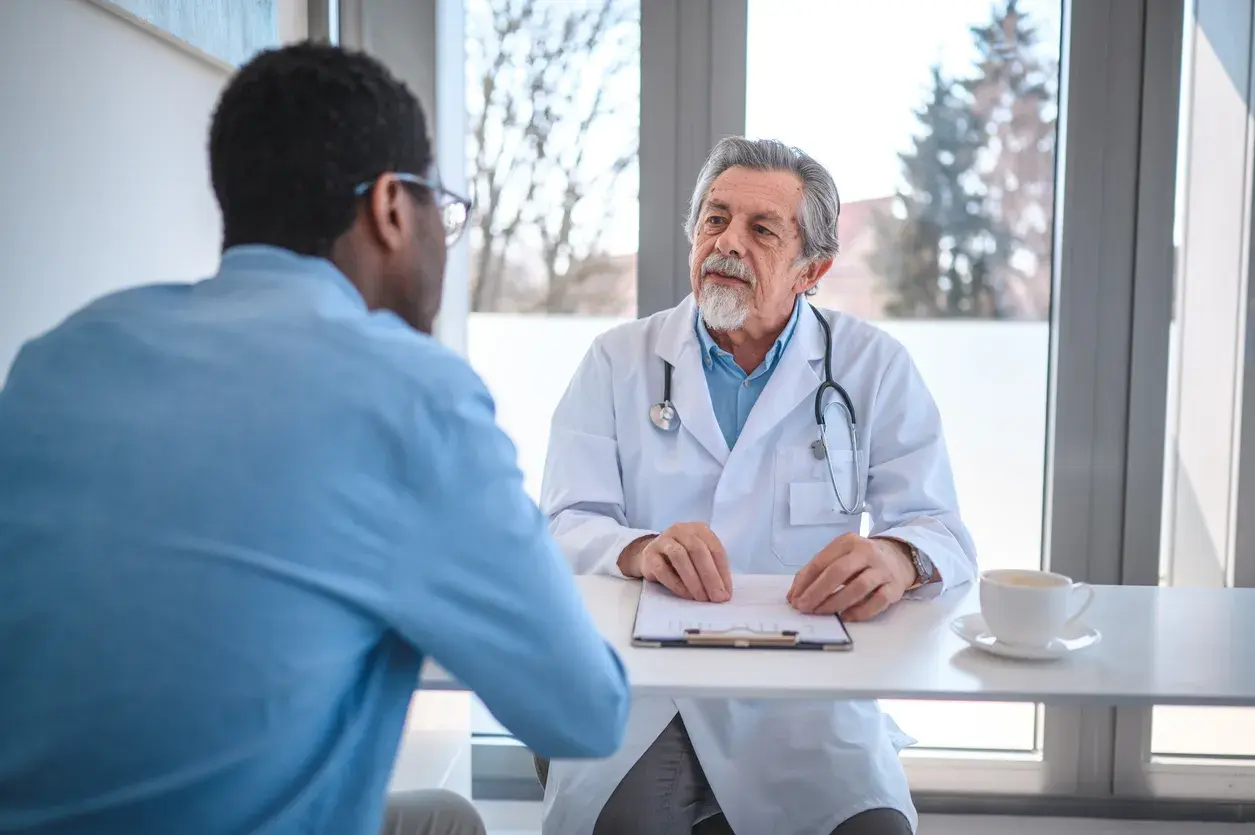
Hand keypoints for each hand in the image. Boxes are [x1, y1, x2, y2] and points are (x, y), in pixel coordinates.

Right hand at [622, 522, 731, 602]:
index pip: (715, 549)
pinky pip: (662, 569)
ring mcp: (663, 540)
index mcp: (699, 529)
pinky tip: (686, 595)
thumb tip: (724, 593)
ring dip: (693, 580)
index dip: (722, 572)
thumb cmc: (683, 558)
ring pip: (679, 556)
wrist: (652, 554)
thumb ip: (712, 569)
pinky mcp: (649, 554)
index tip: (726, 593)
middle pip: (698, 550)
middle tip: (716, 597)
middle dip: (710, 576)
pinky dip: (676, 584)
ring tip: (701, 598)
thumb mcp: (700, 558)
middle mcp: (681, 530)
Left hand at [786, 534, 916, 620]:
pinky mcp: (895, 587)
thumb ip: (818, 571)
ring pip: (857, 587)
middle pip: (838, 572)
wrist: (899, 556)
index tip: (794, 598)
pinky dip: (859, 612)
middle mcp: (866, 552)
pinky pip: (877, 602)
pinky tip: (845, 617)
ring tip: (820, 612)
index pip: (821, 561)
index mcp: (848, 542)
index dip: (804, 582)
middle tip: (804, 607)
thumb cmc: (862, 560)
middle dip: (817, 592)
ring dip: (835, 602)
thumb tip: (794, 595)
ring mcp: (882, 570)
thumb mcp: (840, 556)